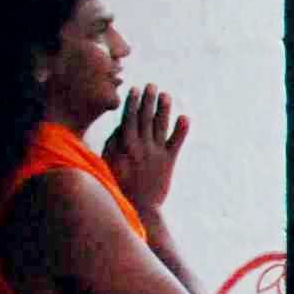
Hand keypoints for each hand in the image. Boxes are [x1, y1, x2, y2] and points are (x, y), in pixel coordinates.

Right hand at [105, 85, 189, 210]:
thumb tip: (121, 125)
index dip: (133, 102)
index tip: (135, 89)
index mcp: (124, 145)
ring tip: (166, 95)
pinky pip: (176, 142)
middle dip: (149, 100)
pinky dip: (181, 129)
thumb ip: (113, 143)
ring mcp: (156, 153)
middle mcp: (141, 146)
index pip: (128, 118)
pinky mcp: (169, 162)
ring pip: (160, 126)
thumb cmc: (118, 185)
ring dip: (164, 109)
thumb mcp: (108, 163)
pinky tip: (185, 117)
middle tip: (152, 85)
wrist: (138, 207)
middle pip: (145, 117)